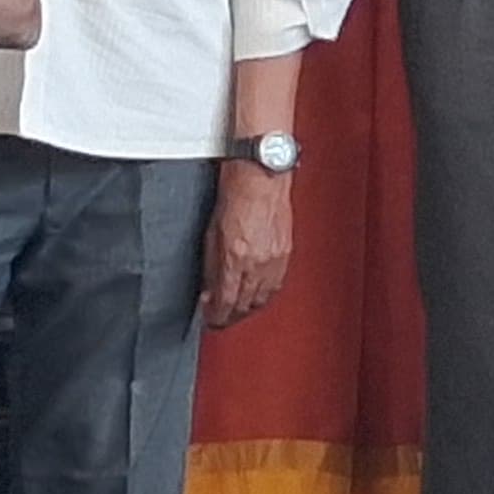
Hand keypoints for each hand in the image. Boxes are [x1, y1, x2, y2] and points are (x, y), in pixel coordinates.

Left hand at [206, 159, 295, 327]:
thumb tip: (208, 291)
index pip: (225, 303)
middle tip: (220, 317)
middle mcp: (257, 262)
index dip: (215, 316)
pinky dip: (264, 294)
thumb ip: (210, 267)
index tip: (209, 319)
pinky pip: (275, 285)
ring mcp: (274, 259)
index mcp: (235, 258)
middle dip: (230, 316)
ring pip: (262, 299)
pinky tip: (256, 293)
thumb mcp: (210, 234)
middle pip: (244, 306)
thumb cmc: (234, 194)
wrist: (259, 174)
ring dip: (248, 309)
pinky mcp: (285, 252)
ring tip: (237, 308)